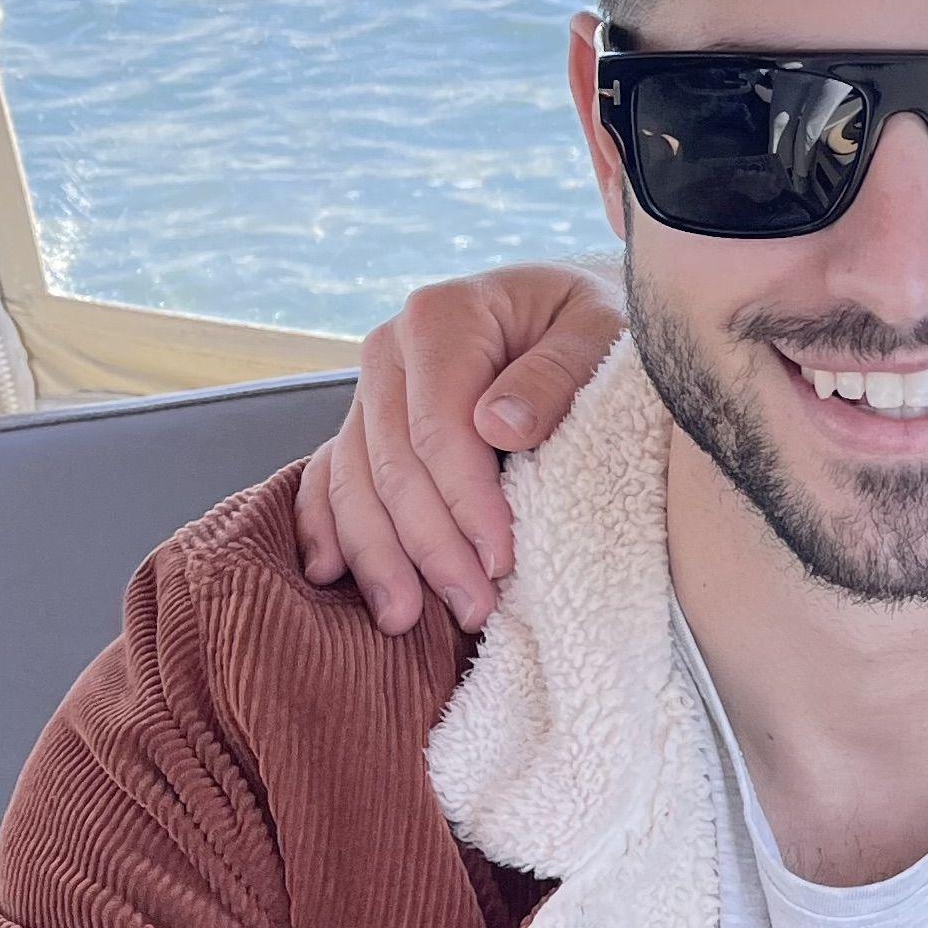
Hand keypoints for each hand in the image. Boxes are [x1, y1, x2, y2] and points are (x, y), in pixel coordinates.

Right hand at [296, 263, 625, 633]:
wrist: (571, 309)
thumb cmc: (593, 324)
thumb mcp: (600, 331)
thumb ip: (555, 373)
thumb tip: (499, 425)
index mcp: (441, 318)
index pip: (440, 429)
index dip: (466, 503)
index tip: (501, 561)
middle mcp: (389, 349)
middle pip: (393, 465)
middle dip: (430, 547)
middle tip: (472, 610)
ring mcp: (371, 387)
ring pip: (354, 482)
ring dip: (377, 556)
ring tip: (404, 618)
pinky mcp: (367, 420)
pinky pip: (330, 476)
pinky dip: (328, 525)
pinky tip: (332, 575)